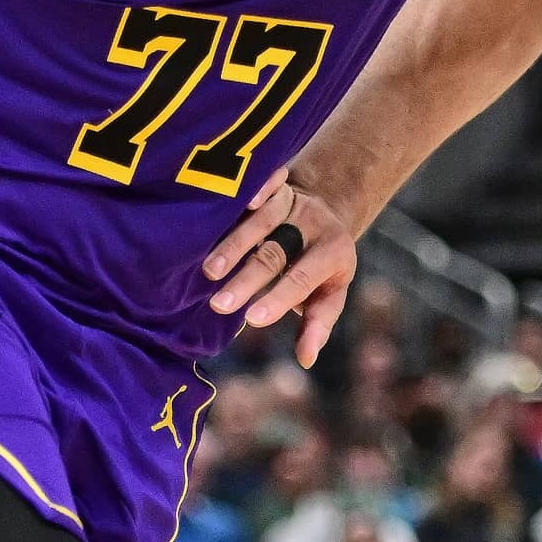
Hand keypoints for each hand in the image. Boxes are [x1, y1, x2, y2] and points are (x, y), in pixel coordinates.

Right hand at [200, 170, 356, 366]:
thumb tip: (307, 359)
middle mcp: (313, 224)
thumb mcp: (330, 292)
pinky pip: (266, 183)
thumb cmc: (322, 264)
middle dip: (247, 278)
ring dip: (234, 244)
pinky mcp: (278, 184)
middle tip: (219, 306)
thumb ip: (318, 322)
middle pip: (277, 252)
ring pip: (262, 220)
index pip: (302, 278)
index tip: (251, 320)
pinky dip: (254, 189)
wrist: (329, 209)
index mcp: (333, 252)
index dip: (278, 299)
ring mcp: (294, 201)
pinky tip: (235, 203)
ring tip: (209, 272)